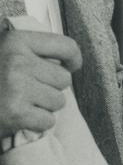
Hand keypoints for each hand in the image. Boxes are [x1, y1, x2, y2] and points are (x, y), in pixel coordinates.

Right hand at [0, 24, 81, 139]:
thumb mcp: (2, 52)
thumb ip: (27, 49)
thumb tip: (67, 58)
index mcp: (16, 41)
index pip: (65, 46)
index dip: (73, 58)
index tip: (72, 66)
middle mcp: (18, 62)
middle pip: (63, 79)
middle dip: (50, 88)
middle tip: (29, 91)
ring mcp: (17, 88)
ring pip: (58, 101)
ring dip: (43, 107)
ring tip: (22, 103)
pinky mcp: (16, 113)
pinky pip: (47, 120)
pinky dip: (36, 123)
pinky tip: (19, 118)